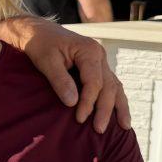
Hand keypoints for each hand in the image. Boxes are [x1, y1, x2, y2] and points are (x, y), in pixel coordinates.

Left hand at [0, 16, 129, 132]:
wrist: (37, 32)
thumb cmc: (39, 44)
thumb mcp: (46, 61)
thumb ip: (60, 80)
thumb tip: (73, 103)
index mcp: (89, 50)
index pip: (94, 82)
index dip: (89, 102)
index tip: (79, 118)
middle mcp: (99, 55)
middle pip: (108, 86)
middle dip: (105, 109)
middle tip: (99, 130)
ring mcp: (100, 61)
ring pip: (115, 86)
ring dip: (119, 107)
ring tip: (124, 127)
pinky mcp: (97, 68)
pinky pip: (110, 85)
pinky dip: (115, 100)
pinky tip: (119, 115)